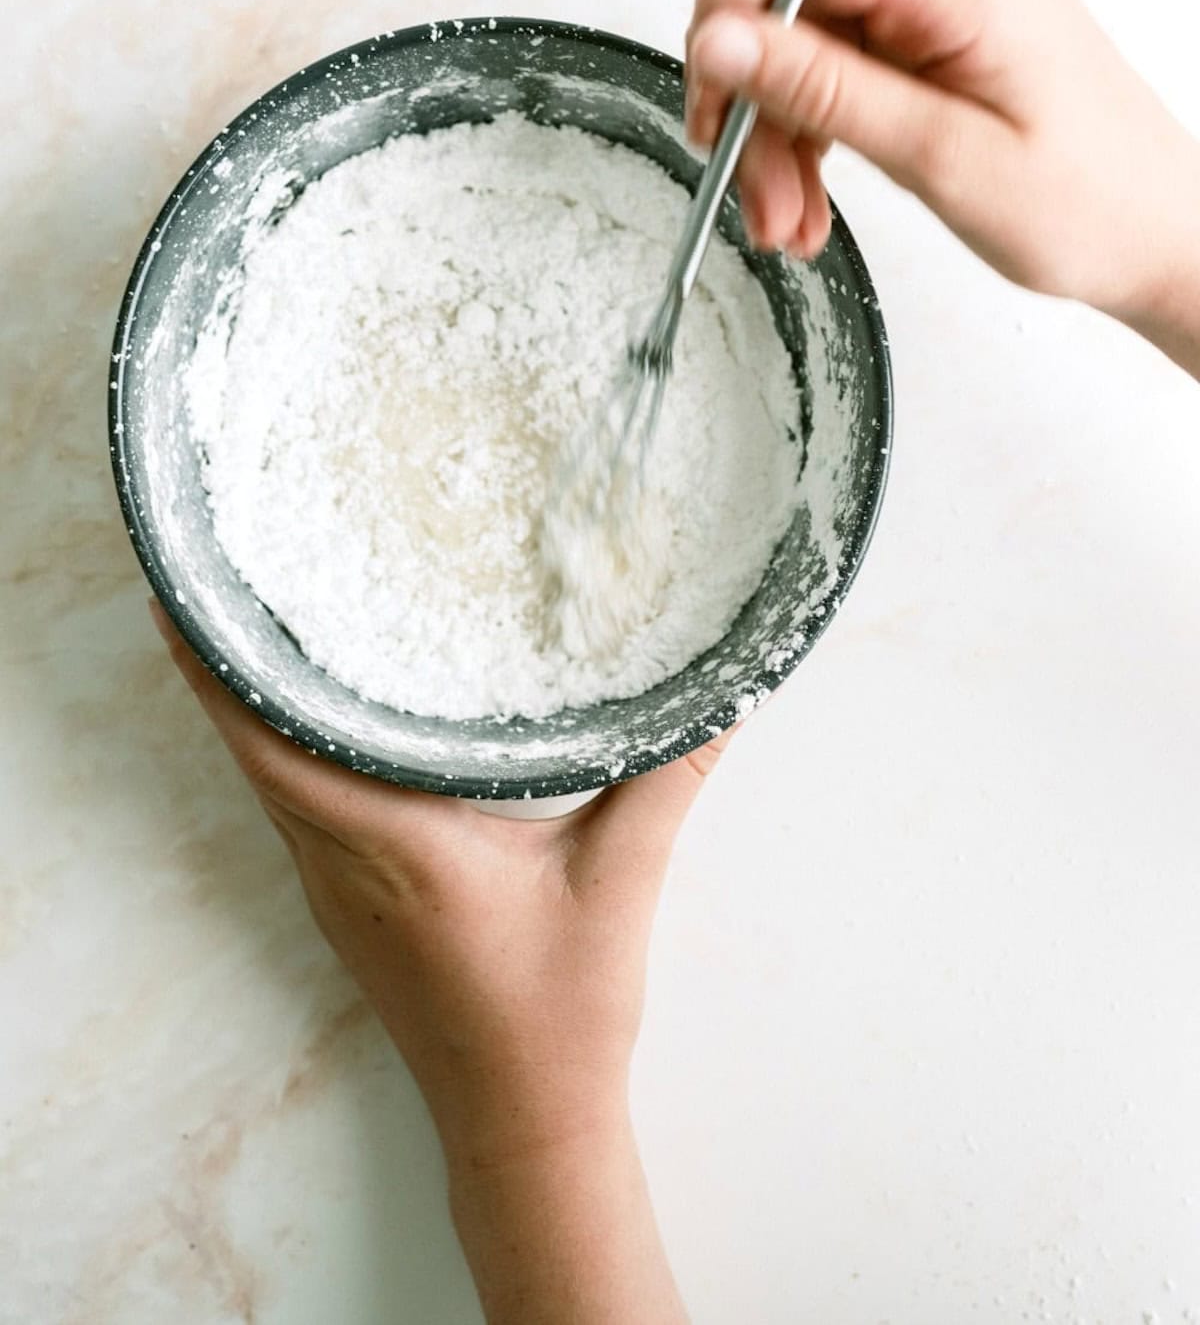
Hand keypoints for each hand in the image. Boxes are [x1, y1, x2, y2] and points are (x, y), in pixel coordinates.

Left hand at [154, 603, 731, 1322]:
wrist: (525, 1123)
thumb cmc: (564, 1012)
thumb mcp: (623, 880)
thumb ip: (669, 776)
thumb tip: (727, 695)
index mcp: (390, 847)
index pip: (272, 745)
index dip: (217, 670)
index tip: (185, 599)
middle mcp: (341, 866)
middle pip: (253, 752)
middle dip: (225, 665)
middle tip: (222, 577)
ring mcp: (336, 893)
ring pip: (271, 783)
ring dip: (252, 710)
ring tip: (255, 627)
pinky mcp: (350, 910)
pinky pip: (296, 811)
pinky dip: (286, 753)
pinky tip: (318, 719)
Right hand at [686, 0, 1199, 374]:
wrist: (1162, 234)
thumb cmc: (1089, 207)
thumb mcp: (941, 158)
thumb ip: (823, 91)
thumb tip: (721, 38)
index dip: (732, 18)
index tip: (713, 107)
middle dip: (758, 101)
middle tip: (753, 194)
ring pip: (808, 33)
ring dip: (781, 128)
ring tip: (790, 217)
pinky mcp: (944, 17)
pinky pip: (843, 51)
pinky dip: (816, 122)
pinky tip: (812, 190)